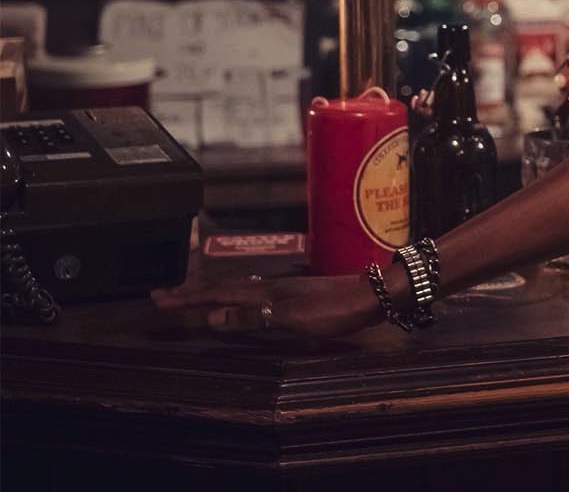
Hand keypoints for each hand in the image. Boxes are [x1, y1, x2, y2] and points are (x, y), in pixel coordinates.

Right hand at [152, 270, 384, 337]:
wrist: (373, 295)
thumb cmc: (334, 311)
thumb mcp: (292, 318)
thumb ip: (253, 317)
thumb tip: (212, 316)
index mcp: (264, 291)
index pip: (217, 295)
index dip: (188, 299)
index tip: (159, 300)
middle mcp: (270, 285)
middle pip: (223, 288)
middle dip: (192, 292)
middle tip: (163, 295)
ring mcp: (284, 287)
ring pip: (238, 287)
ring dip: (212, 291)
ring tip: (193, 293)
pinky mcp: (296, 292)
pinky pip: (254, 291)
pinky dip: (236, 294)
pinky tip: (243, 297)